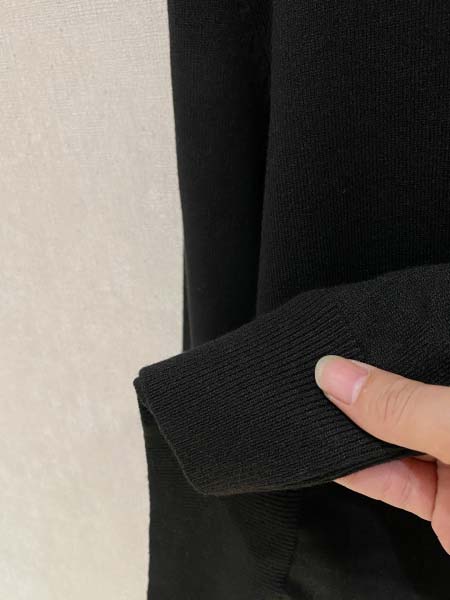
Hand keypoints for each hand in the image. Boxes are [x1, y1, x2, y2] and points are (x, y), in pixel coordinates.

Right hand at [314, 354, 449, 554]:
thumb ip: (400, 405)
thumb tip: (333, 372)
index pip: (417, 359)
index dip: (379, 349)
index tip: (333, 345)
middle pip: (401, 399)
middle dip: (359, 390)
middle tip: (312, 373)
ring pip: (390, 442)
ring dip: (350, 435)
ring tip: (307, 409)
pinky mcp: (441, 506)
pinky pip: (391, 482)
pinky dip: (358, 472)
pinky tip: (327, 455)